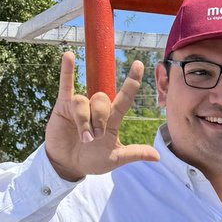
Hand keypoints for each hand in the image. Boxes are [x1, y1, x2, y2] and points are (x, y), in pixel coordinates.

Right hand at [45, 52, 160, 181]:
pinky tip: (69, 56)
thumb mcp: (114, 159)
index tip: (138, 65)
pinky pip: (66, 85)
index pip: (124, 97)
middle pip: (102, 100)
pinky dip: (67, 71)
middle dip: (99, 119)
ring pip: (83, 101)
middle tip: (94, 138)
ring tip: (83, 137)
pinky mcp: (63, 106)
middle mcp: (97, 109)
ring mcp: (81, 105)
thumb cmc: (92, 160)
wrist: (68, 165)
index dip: (132, 82)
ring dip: (84, 120)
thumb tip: (157, 156)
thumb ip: (134, 154)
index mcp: (112, 120)